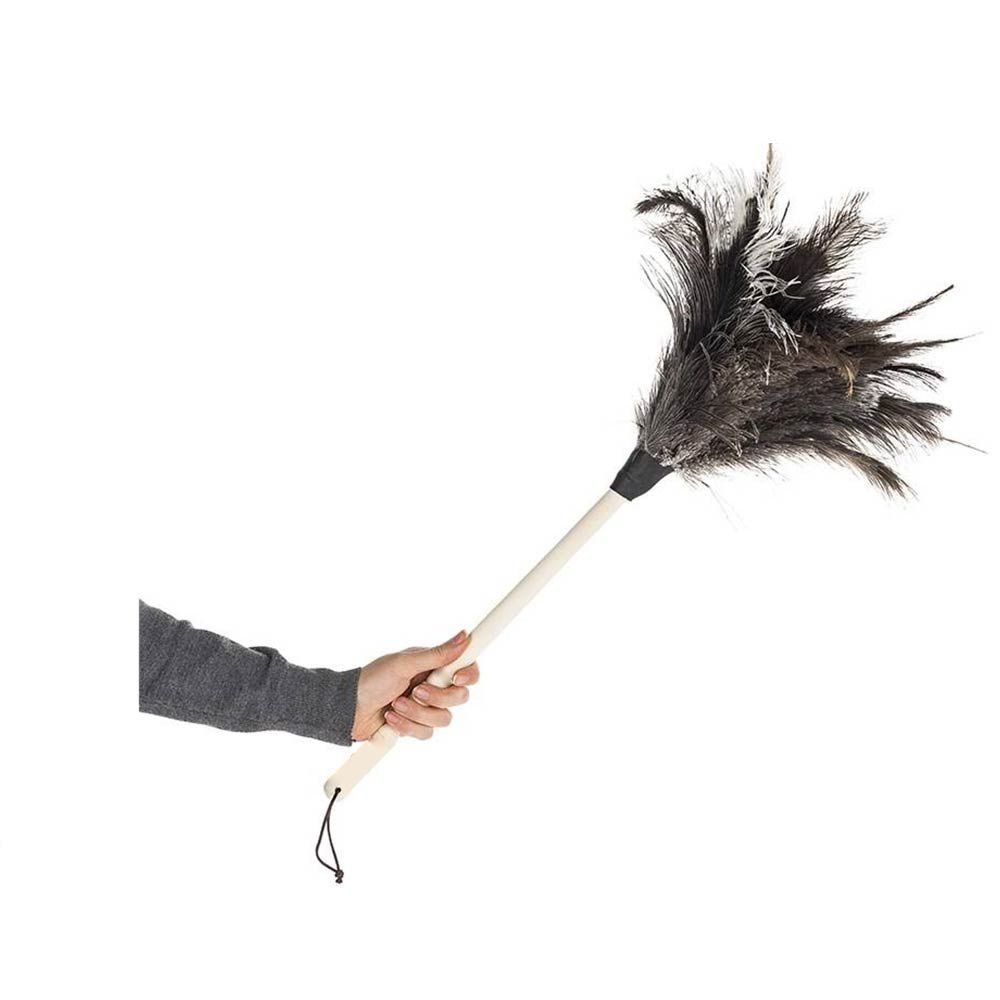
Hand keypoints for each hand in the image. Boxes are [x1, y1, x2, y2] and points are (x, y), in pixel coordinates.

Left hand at [351, 630, 479, 740]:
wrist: (348, 709)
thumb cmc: (371, 679)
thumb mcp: (403, 663)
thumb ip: (436, 654)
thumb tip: (464, 636)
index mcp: (433, 665)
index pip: (466, 668)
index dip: (468, 675)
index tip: (456, 679)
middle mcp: (433, 685)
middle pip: (460, 697)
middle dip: (437, 697)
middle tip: (415, 691)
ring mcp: (425, 707)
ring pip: (444, 718)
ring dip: (417, 713)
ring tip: (396, 705)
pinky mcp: (415, 726)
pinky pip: (427, 733)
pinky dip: (408, 727)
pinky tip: (391, 719)